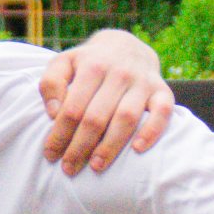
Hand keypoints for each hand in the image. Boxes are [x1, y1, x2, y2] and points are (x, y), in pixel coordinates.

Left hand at [39, 29, 173, 175]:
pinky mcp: (162, 90)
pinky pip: (162, 112)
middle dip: (80, 147)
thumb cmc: (88, 63)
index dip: (59, 134)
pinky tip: (137, 149)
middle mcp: (119, 73)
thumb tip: (53, 113)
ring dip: (111, 146)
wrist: (125, 46)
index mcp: (93, 66)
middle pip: (96, 117)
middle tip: (69, 168)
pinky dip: (152, 131)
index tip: (50, 154)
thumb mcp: (63, 63)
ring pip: (126, 118)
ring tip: (96, 167)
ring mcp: (142, 82)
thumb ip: (51, 84)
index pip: (72, 108)